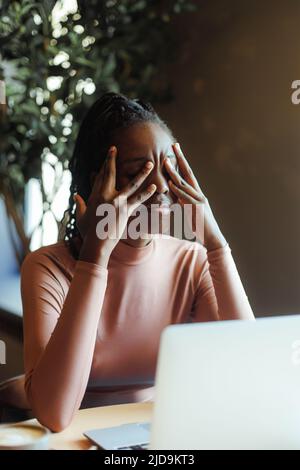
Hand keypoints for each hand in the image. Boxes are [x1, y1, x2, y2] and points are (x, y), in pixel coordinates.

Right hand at [74, 146, 155, 263]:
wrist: (96, 243)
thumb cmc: (88, 232)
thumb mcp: (81, 217)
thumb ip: (80, 205)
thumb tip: (76, 196)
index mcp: (94, 196)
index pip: (99, 176)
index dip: (103, 165)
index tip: (107, 155)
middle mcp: (106, 195)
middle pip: (109, 174)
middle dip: (111, 160)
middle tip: (115, 149)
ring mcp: (117, 202)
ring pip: (131, 184)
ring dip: (141, 173)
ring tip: (149, 164)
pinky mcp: (126, 210)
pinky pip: (139, 199)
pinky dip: (147, 193)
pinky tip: (155, 187)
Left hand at [165, 143, 226, 251]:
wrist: (212, 238)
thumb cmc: (200, 228)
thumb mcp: (188, 213)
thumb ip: (181, 205)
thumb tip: (172, 200)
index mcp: (197, 194)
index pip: (188, 174)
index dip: (182, 162)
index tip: (176, 149)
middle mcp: (199, 194)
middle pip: (188, 173)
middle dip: (180, 158)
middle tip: (174, 145)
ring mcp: (199, 200)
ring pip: (185, 183)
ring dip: (174, 172)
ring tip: (165, 162)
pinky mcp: (197, 208)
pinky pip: (186, 197)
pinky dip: (178, 190)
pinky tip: (171, 184)